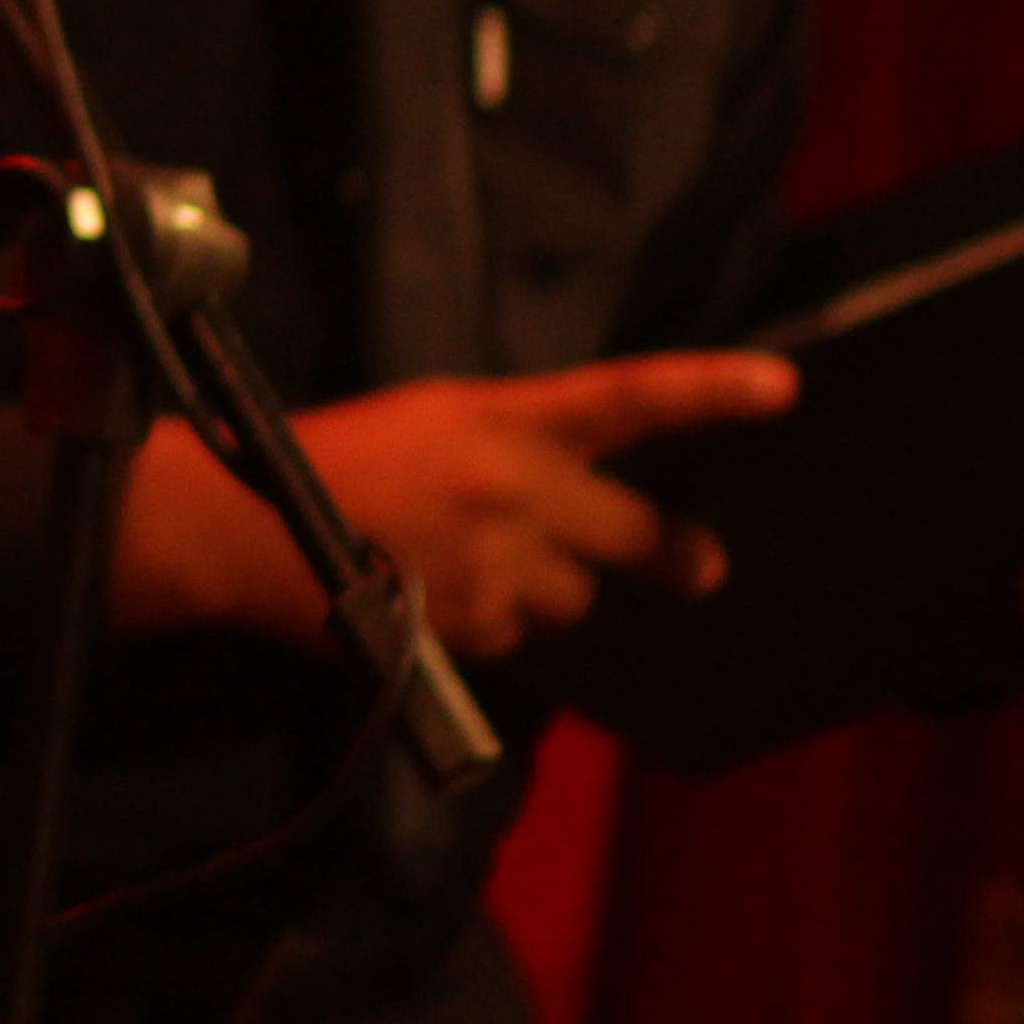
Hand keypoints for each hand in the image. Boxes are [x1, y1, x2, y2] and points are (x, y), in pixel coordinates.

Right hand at [114, 349, 799, 654]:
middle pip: (633, 531)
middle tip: (703, 567)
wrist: (240, 524)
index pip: (624, 396)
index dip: (707, 391)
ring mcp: (498, 563)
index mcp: (499, 417)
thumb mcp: (429, 420)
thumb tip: (587, 510)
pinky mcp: (473, 625)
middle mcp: (513, 486)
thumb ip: (515, 450)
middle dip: (667, 553)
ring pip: (573, 595)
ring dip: (543, 588)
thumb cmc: (332, 455)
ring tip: (471, 567)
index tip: (784, 389)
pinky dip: (491, 622)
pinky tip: (434, 596)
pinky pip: (519, 634)